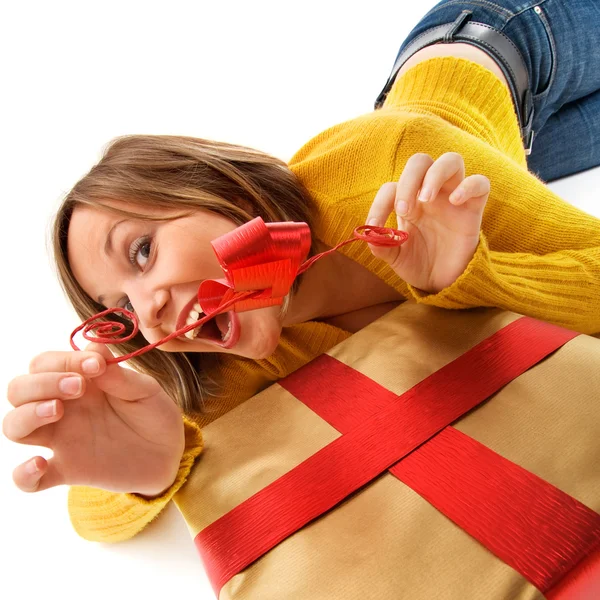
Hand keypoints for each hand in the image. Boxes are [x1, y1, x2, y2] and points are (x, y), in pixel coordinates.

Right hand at [3, 343, 184, 495]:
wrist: (169, 454)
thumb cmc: (154, 415)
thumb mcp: (145, 390)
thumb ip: (119, 374)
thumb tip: (94, 345)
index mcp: (80, 382)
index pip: (45, 363)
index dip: (63, 360)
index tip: (95, 366)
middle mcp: (63, 408)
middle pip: (19, 390)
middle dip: (40, 383)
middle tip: (78, 387)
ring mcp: (61, 440)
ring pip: (14, 425)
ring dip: (27, 414)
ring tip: (57, 410)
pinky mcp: (67, 471)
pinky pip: (27, 480)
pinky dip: (24, 475)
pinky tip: (42, 464)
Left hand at [366, 152, 489, 293]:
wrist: (443, 282)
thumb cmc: (418, 264)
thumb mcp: (396, 258)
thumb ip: (382, 246)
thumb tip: (369, 236)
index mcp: (408, 203)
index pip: (391, 188)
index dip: (380, 204)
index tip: (374, 226)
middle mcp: (430, 195)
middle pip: (420, 162)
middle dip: (408, 180)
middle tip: (403, 209)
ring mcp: (452, 198)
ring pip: (451, 161)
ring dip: (435, 174)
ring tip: (425, 199)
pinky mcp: (473, 208)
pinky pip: (480, 183)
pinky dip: (469, 186)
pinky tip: (454, 201)